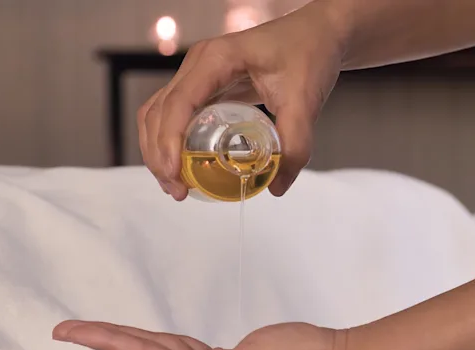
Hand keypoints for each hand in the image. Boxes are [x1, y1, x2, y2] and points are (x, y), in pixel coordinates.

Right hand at [138, 2, 346, 199]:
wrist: (318, 32)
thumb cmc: (309, 52)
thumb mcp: (305, 99)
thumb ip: (295, 143)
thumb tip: (277, 185)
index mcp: (217, 59)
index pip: (178, 103)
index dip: (169, 142)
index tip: (176, 175)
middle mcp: (199, 64)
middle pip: (158, 112)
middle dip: (159, 155)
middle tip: (178, 191)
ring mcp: (197, 73)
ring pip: (156, 113)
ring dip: (157, 150)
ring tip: (175, 185)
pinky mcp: (203, 85)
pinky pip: (172, 114)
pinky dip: (168, 141)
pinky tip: (180, 165)